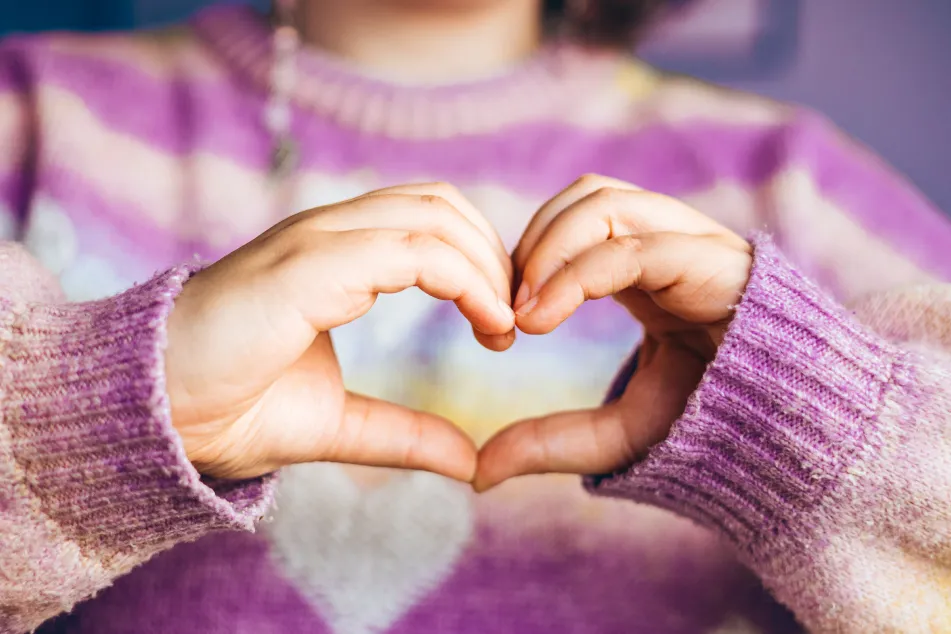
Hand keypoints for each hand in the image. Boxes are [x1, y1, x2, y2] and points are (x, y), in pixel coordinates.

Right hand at [165, 183, 514, 480]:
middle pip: (441, 204)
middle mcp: (327, 235)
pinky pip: (411, 250)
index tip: (501, 325)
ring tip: (504, 326)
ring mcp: (315, 244)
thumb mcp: (338, 425)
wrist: (152, 416)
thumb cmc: (231, 409)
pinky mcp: (308, 267)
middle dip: (494, 255)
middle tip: (512, 322)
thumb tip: (469, 459)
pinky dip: (465, 279)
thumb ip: (403, 433)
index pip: (427, 219)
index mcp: (332, 256)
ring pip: (433, 216)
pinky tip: (487, 323)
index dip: (479, 260)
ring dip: (487, 266)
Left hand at [475, 175, 751, 490]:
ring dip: (548, 249)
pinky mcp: (717, 263)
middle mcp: (669, 243)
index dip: (524, 258)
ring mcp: (695, 245)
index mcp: (648, 267)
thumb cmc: (715, 426)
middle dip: (532, 245)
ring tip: (523, 314)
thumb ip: (553, 443)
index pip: (573, 221)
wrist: (800, 439)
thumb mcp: (619, 435)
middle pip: (584, 197)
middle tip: (506, 313)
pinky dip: (576, 275)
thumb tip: (479, 471)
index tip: (498, 325)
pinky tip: (541, 317)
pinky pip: (635, 247)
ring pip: (603, 202)